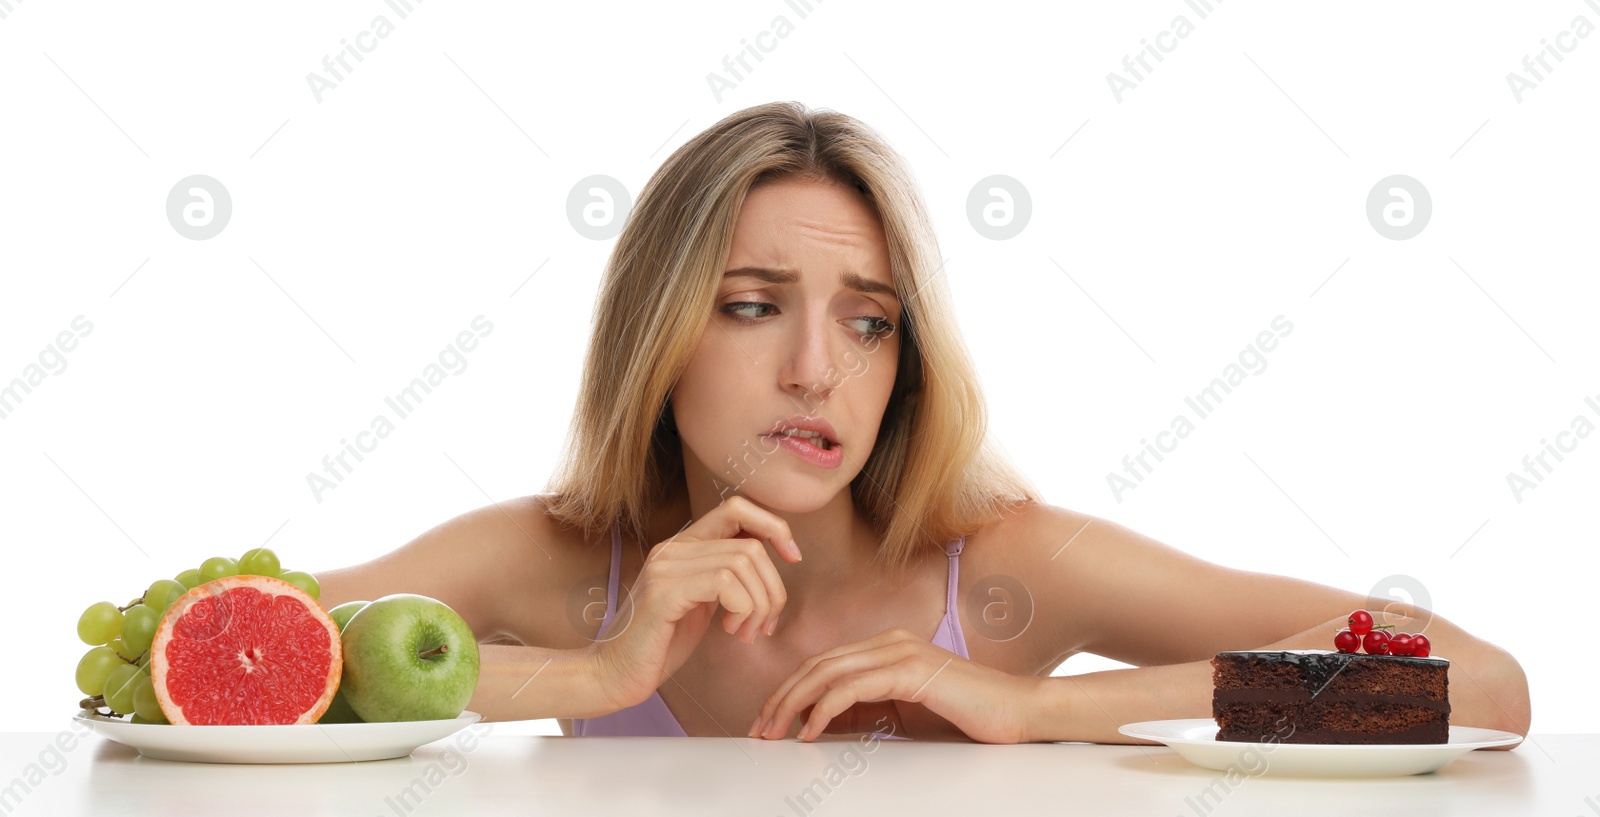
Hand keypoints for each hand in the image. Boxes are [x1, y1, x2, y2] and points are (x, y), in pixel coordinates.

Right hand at [590, 496, 801, 711]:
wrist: (614, 675)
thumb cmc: (660, 645)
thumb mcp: (702, 603)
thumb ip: (725, 579)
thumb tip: (768, 566)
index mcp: (684, 546)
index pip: (737, 508)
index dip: (773, 525)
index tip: (793, 556)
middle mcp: (673, 548)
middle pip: (750, 544)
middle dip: (773, 588)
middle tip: (764, 624)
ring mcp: (666, 567)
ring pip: (743, 562)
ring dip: (759, 604)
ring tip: (746, 632)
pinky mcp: (665, 592)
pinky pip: (726, 583)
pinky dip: (743, 609)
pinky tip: (730, 630)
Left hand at [750, 628, 1034, 743]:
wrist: (1017, 712)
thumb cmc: (966, 716)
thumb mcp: (903, 716)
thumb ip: (866, 713)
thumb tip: (821, 723)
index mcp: (886, 647)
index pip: (824, 664)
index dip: (790, 691)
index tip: (769, 720)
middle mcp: (889, 642)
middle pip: (818, 665)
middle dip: (782, 697)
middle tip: (759, 728)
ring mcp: (900, 652)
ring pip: (828, 673)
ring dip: (794, 704)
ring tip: (775, 731)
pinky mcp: (911, 671)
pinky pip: (853, 688)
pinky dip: (825, 709)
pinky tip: (811, 730)